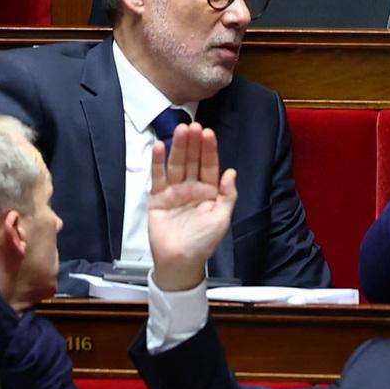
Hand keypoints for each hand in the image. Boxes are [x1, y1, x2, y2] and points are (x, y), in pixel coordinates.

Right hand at [144, 122, 238, 292]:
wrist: (180, 262)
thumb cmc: (203, 243)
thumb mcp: (222, 219)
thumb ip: (227, 195)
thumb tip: (231, 172)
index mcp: (209, 192)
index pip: (209, 165)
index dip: (209, 150)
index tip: (208, 133)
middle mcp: (191, 187)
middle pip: (192, 161)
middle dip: (193, 144)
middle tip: (193, 126)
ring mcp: (174, 191)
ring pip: (176, 164)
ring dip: (177, 147)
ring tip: (179, 130)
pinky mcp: (158, 197)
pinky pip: (158, 177)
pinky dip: (158, 162)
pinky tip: (160, 147)